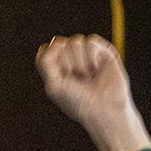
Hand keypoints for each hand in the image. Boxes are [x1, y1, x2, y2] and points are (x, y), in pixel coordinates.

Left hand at [36, 34, 150, 150]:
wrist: (104, 109)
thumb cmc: (78, 102)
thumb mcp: (53, 85)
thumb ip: (46, 61)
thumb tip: (57, 42)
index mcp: (56, 68)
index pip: (46, 50)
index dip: (52, 62)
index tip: (61, 78)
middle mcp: (70, 60)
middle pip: (60, 44)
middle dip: (68, 64)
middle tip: (78, 81)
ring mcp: (86, 55)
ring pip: (75, 41)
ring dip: (81, 63)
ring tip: (88, 76)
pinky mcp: (102, 51)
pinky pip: (91, 41)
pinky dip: (92, 56)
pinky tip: (96, 69)